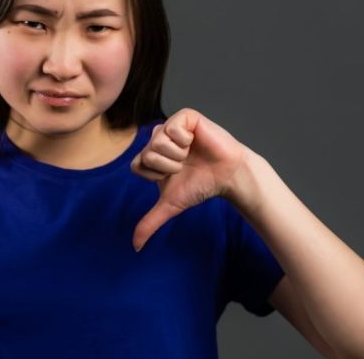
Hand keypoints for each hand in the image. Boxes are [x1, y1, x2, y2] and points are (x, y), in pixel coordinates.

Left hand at [130, 108, 249, 251]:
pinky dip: (185, 140)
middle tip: (185, 165)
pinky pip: (172, 128)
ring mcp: (171, 126)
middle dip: (168, 166)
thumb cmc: (201, 186)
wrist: (228, 176)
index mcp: (152, 155)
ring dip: (178, 154)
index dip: (156, 175)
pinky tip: (196, 141)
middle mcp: (158, 139)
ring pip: (158, 141)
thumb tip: (135, 247)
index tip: (173, 176)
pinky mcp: (186, 117)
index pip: (137, 165)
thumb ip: (150, 222)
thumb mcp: (172, 204)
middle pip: (147, 153)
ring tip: (192, 154)